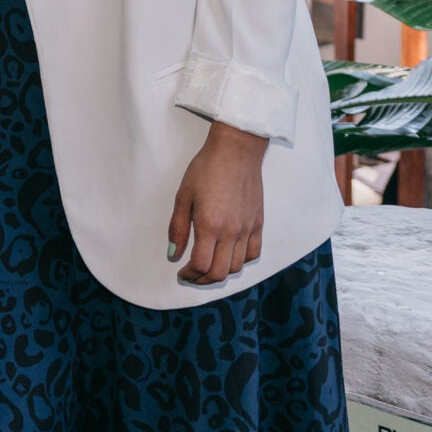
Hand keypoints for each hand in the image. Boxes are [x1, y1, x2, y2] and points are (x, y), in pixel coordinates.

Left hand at [168, 121, 265, 285]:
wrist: (236, 152)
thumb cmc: (206, 169)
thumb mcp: (183, 196)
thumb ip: (178, 227)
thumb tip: (173, 253)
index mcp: (210, 225)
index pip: (202, 265)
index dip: (189, 274)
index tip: (181, 272)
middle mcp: (231, 232)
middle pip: (220, 272)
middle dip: (203, 280)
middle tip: (192, 275)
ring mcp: (248, 229)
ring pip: (237, 266)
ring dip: (221, 272)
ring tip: (208, 266)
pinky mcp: (258, 224)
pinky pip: (253, 253)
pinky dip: (241, 261)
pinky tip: (229, 255)